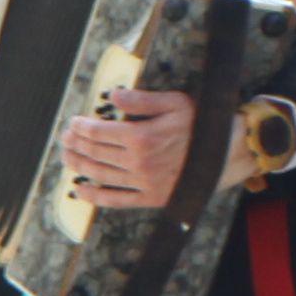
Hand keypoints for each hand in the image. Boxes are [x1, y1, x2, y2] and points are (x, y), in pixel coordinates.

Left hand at [63, 91, 192, 210]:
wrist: (229, 154)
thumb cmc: (204, 125)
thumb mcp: (176, 103)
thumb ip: (142, 100)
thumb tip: (114, 95)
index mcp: (141, 136)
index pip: (98, 132)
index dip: (81, 127)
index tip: (74, 123)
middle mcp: (137, 162)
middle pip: (95, 152)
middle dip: (75, 144)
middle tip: (65, 139)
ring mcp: (142, 182)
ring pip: (99, 174)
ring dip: (78, 165)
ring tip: (68, 158)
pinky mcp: (150, 198)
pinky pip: (115, 200)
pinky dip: (94, 196)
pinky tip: (80, 190)